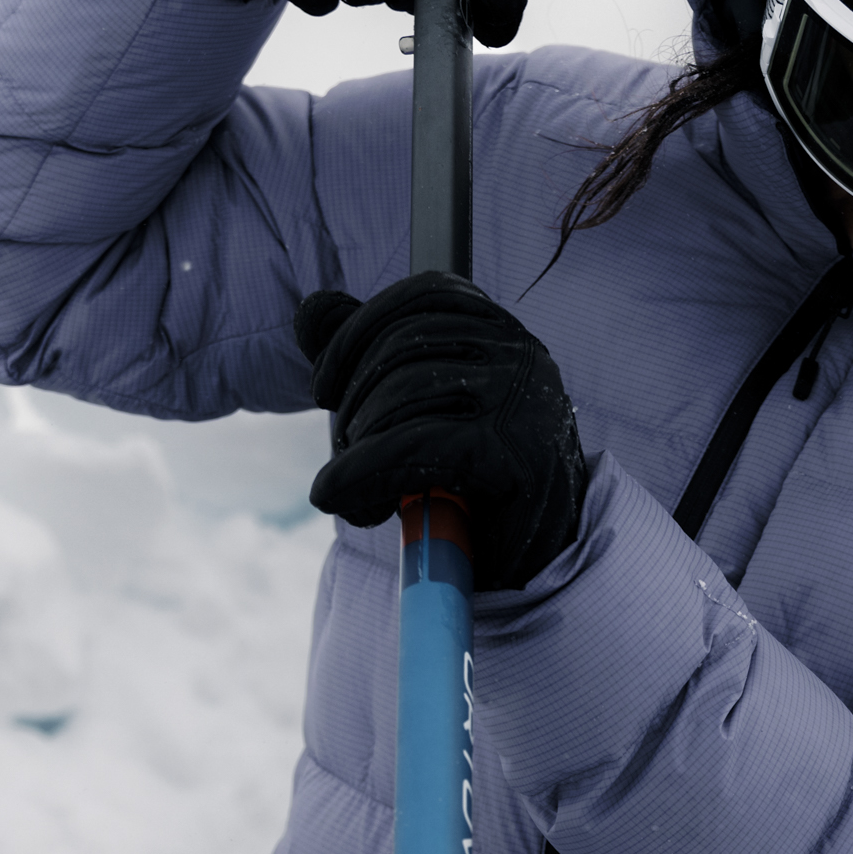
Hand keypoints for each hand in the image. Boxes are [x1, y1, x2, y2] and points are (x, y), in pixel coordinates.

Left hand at [297, 274, 585, 590]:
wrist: (539, 557)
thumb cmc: (475, 480)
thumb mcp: (421, 408)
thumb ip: (367, 354)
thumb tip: (313, 308)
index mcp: (502, 333)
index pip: (422, 297)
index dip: (356, 332)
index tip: (324, 388)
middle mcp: (519, 354)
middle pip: (401, 348)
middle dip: (352, 405)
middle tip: (345, 456)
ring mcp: (521, 402)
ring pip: (401, 399)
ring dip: (357, 449)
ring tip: (356, 493)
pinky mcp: (513, 455)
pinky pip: (411, 451)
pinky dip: (362, 475)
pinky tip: (348, 501)